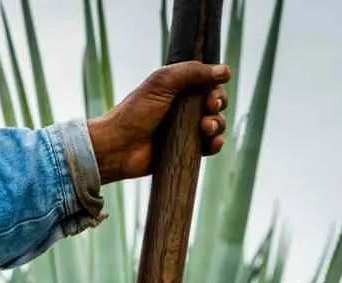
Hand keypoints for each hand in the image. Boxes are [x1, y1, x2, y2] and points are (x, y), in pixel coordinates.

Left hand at [88, 62, 231, 183]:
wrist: (117, 147)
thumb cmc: (135, 113)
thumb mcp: (162, 82)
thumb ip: (191, 72)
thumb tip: (225, 71)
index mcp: (177, 89)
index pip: (208, 83)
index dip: (215, 87)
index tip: (210, 92)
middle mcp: (183, 108)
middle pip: (215, 102)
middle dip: (218, 103)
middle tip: (209, 107)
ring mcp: (184, 130)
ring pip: (215, 124)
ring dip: (218, 124)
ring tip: (205, 127)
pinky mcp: (184, 151)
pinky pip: (209, 147)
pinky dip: (216, 144)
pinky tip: (214, 143)